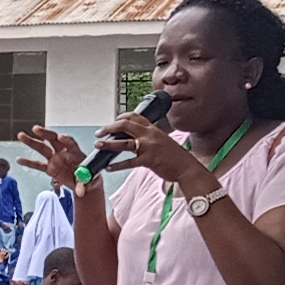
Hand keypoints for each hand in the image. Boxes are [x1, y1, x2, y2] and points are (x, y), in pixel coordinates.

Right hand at [15, 126, 94, 190]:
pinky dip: (29, 162)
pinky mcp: (50, 168)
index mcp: (75, 152)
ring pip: (42, 148)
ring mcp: (55, 159)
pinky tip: (19, 159)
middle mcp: (63, 152)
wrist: (85, 183)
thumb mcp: (90, 180)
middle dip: (44, 134)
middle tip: (35, 129)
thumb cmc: (90, 177)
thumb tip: (80, 191)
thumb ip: (83, 185)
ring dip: (32, 142)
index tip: (60, 137)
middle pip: (53, 140)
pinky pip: (38, 165)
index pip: (70, 143)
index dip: (66, 140)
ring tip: (21, 135)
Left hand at [91, 112, 206, 187]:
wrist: (186, 167)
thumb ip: (151, 137)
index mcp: (153, 129)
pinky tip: (109, 167)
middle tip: (99, 132)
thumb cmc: (176, 156)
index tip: (113, 121)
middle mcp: (150, 135)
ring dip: (108, 144)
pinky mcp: (148, 160)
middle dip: (109, 128)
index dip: (121, 117)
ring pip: (124, 143)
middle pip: (125, 125)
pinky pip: (128, 162)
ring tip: (98, 145)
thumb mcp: (163, 141)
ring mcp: (148, 147)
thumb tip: (138, 138)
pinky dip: (117, 165)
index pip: (134, 116)